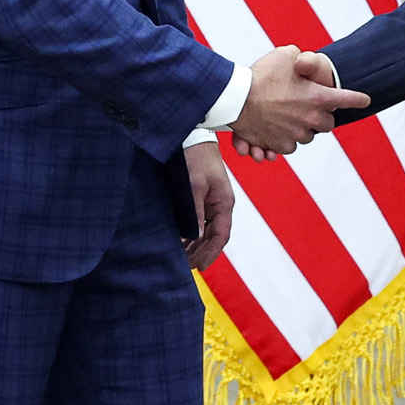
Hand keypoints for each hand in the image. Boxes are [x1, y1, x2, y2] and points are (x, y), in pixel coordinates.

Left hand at [183, 141, 233, 270]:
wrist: (190, 137)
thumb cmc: (195, 158)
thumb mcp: (194, 186)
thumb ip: (194, 213)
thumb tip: (195, 237)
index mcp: (224, 203)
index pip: (221, 235)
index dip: (211, 253)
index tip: (200, 267)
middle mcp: (219, 205)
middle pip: (213, 236)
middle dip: (201, 253)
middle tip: (186, 267)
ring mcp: (210, 202)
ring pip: (205, 231)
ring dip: (195, 246)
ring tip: (182, 260)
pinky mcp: (200, 199)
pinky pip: (197, 222)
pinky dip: (190, 234)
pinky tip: (180, 243)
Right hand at [229, 46, 367, 157]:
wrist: (236, 99)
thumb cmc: (260, 74)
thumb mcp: (285, 54)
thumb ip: (301, 59)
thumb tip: (303, 64)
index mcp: (318, 97)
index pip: (347, 99)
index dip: (357, 100)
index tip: (366, 100)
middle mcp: (312, 119)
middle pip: (327, 123)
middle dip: (320, 116)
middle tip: (307, 108)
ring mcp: (298, 134)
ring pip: (308, 135)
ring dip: (302, 127)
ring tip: (287, 116)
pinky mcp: (282, 146)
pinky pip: (290, 145)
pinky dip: (285, 138)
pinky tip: (275, 127)